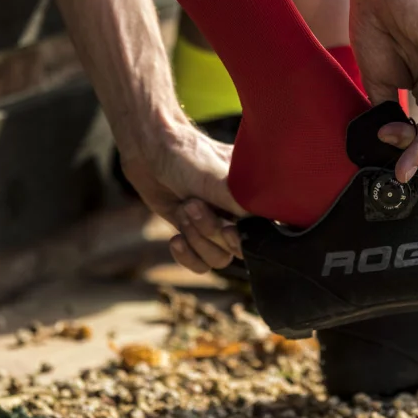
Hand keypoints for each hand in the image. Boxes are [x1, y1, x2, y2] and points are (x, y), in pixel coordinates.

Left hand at [118, 119, 245, 272]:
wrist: (150, 152)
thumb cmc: (186, 156)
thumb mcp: (215, 178)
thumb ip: (240, 202)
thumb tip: (257, 222)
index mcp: (254, 197)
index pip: (267, 232)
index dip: (246, 237)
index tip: (228, 227)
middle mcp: (240, 215)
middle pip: (238, 250)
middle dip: (210, 231)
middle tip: (193, 204)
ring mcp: (218, 226)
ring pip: (218, 259)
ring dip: (196, 238)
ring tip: (183, 209)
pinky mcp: (196, 235)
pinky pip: (200, 265)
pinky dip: (186, 256)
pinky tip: (176, 239)